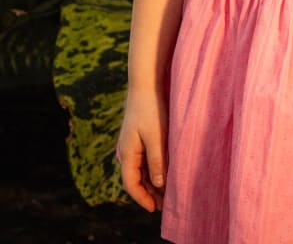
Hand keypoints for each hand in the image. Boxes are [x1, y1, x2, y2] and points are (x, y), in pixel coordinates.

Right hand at [117, 89, 168, 212]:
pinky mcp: (138, 136)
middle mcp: (126, 151)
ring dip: (152, 181)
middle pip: (135, 179)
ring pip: (140, 169)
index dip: (142, 198)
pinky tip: (164, 172)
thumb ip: (157, 161)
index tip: (154, 208)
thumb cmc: (151, 109)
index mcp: (127, 152)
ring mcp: (132, 144)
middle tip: (165, 204)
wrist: (145, 84)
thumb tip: (158, 184)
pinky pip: (144, 159)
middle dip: (149, 193)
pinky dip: (152, 168)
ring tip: (166, 192)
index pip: (131, 183)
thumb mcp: (156, 137)